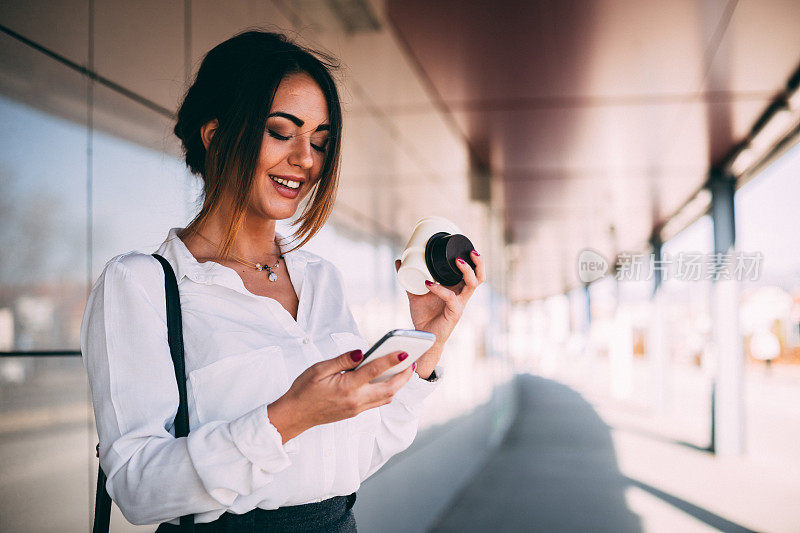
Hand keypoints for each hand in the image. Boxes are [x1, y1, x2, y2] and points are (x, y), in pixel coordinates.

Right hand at [268, 349, 414, 442]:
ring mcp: (357, 409)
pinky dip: (387, 391)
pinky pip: (378, 403)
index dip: (391, 360)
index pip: (374, 371)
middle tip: (412, 361)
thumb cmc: (304, 389)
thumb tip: (362, 352)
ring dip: (398, 385)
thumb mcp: (319, 369)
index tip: (404, 351)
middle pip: (389, 389)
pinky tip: (388, 380)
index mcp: (347, 387)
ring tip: (404, 369)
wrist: (295, 415)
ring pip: (386, 398)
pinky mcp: (355, 413)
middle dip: (404, 376)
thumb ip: (343, 360)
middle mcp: (355, 400)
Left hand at [395, 249, 485, 377]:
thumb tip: (399, 261)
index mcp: (456, 288)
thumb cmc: (423, 316)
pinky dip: (440, 289)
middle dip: (478, 263)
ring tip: (457, 261)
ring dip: (467, 271)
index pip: (472, 272)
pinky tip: (428, 283)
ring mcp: (460, 304)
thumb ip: (408, 277)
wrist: (422, 336)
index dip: (474, 260)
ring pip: (473, 285)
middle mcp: (461, 295)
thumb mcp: (414, 292)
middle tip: (471, 251)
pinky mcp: (455, 313)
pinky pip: (451, 298)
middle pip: (480, 277)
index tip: (466, 246)